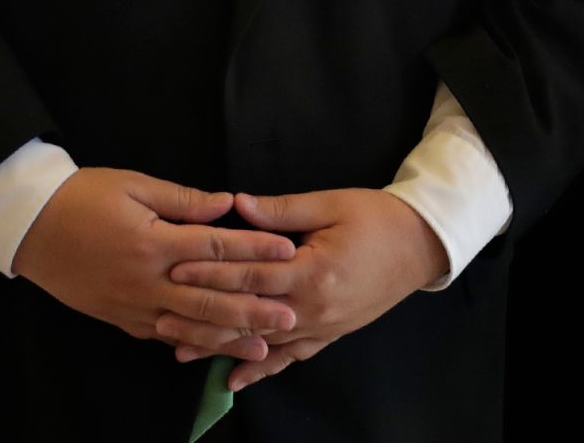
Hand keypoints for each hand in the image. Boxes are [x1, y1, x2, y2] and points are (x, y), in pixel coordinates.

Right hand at [10, 167, 296, 354]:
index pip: (216, 249)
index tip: (289, 250)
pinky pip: (162, 336)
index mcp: (153, 242)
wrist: (29, 226)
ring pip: (188, 327)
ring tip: (264, 347)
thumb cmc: (84, 196)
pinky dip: (191, 345)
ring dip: (228, 338)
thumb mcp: (134, 185)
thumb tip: (227, 204)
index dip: (256, 249)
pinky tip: (215, 351)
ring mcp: (132, 305)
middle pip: (209, 299)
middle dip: (253, 309)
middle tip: (291, 316)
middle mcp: (146, 280)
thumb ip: (184, 200)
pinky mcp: (120, 318)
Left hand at [165, 187, 450, 388]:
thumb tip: (237, 205)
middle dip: (203, 315)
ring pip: (262, 342)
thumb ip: (283, 210)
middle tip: (161, 317)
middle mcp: (313, 307)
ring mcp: (321, 327)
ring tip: (180, 351)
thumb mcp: (332, 203)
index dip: (210, 273)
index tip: (174, 270)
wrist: (421, 245)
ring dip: (221, 347)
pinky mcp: (329, 335)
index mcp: (313, 271)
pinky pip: (290, 357)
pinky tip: (235, 380)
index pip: (250, 275)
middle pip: (248, 314)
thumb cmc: (377, 217)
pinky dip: (261, 370)